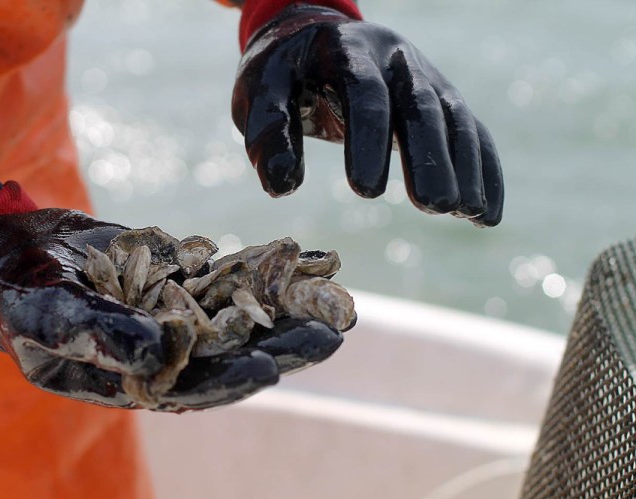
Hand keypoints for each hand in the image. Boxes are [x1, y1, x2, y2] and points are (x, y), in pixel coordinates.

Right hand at [0, 210, 342, 410]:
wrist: (17, 247)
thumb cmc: (17, 290)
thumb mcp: (45, 311)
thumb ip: (97, 334)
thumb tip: (159, 353)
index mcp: (133, 379)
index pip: (190, 388)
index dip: (230, 380)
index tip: (270, 367)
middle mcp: (164, 353)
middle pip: (232, 353)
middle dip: (281, 344)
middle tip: (333, 332)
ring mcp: (177, 315)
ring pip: (240, 314)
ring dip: (286, 306)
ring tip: (335, 295)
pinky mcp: (183, 281)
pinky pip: (228, 276)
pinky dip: (262, 267)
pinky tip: (303, 257)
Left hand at [232, 5, 502, 226]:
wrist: (315, 36)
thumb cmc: (283, 73)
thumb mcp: (259, 92)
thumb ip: (267, 131)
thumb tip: (281, 187)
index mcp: (346, 49)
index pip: (365, 92)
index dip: (369, 140)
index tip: (365, 192)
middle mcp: (394, 57)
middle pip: (421, 104)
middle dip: (429, 157)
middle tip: (432, 207)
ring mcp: (424, 75)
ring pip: (454, 118)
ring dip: (464, 167)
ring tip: (465, 214)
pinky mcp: (440, 98)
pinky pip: (470, 132)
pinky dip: (483, 171)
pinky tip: (486, 214)